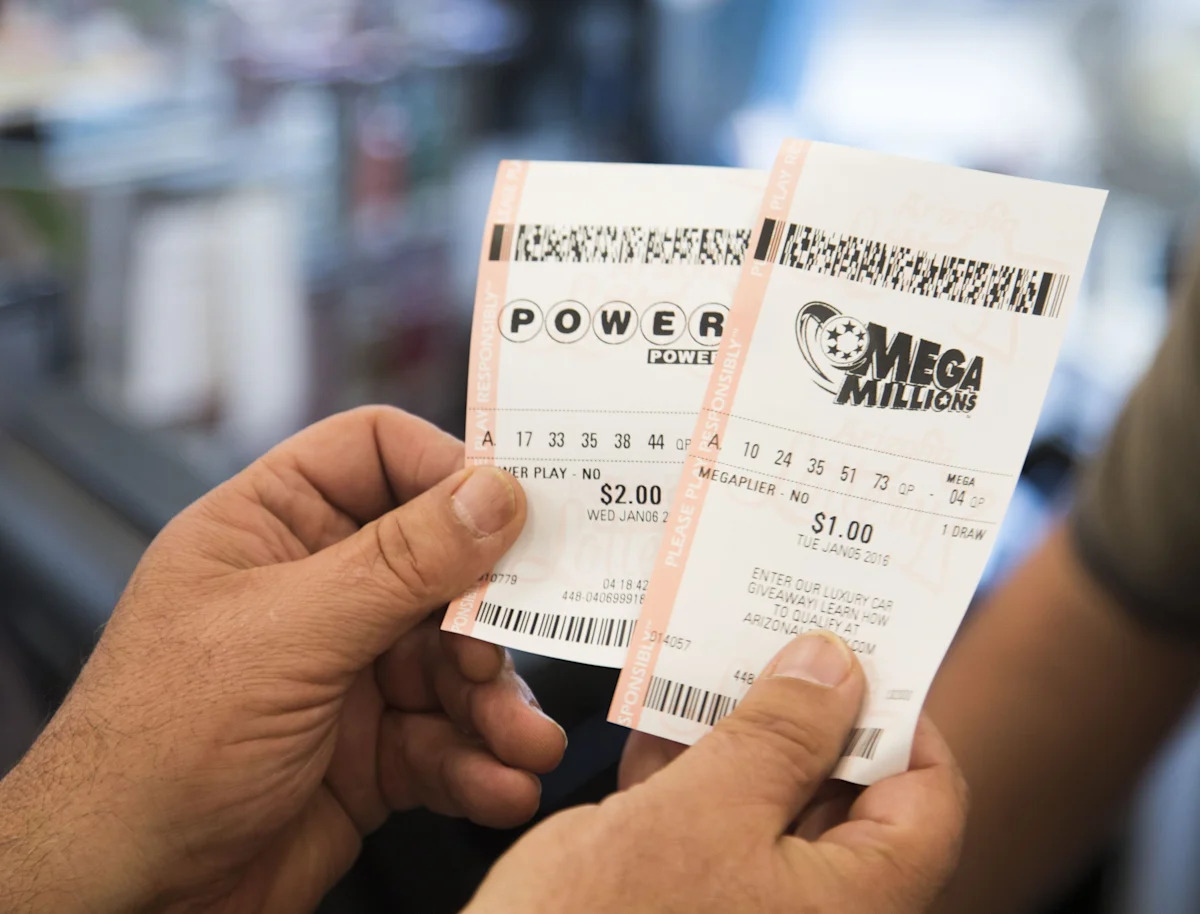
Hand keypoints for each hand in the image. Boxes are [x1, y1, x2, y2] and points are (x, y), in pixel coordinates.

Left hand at [0, 407, 565, 913]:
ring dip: (496, 704)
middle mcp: (318, 591)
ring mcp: (348, 673)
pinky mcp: (373, 752)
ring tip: (522, 741)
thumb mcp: (288, 635)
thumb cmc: (156, 746)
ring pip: (455, 663)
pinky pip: (448, 741)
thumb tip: (495, 494)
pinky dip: (481, 764)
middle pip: (439, 567)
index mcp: (273, 528)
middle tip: (504, 650)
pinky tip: (499, 786)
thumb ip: (400, 563)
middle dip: (485, 616)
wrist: (125, 896)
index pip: (376, 455)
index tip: (519, 505)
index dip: (447, 469)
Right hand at [467, 632, 966, 913]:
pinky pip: (715, 826)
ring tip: (712, 661)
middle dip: (809, 712)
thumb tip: (835, 666)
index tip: (859, 656)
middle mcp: (814, 910)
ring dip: (741, 733)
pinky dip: (693, 773)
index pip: (927, 798)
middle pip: (848, 792)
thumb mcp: (700, 813)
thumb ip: (777, 736)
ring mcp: (751, 906)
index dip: (900, 718)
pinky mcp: (693, 901)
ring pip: (773, 803)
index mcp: (851, 903)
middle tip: (776, 639)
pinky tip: (658, 724)